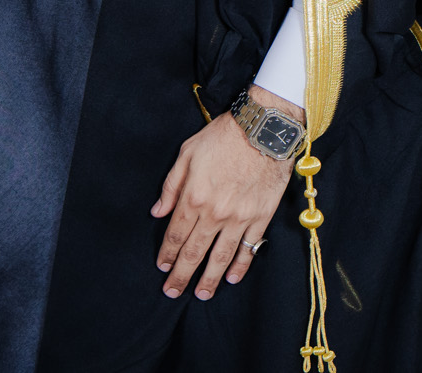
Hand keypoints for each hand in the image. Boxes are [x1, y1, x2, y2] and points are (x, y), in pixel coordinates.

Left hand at [151, 85, 300, 298]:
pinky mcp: (260, 216)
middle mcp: (215, 213)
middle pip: (194, 252)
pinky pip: (249, 248)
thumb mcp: (187, 153)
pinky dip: (240, 265)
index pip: (175, 235)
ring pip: (221, 257)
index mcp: (193, 197)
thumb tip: (158, 212)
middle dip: (182, 275)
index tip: (162, 268)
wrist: (263, 128)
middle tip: (172, 292)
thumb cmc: (223, 136)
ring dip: (209, 278)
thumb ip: (171, 186)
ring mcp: (239, 218)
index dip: (167, 255)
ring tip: (201, 294)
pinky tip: (232, 278)